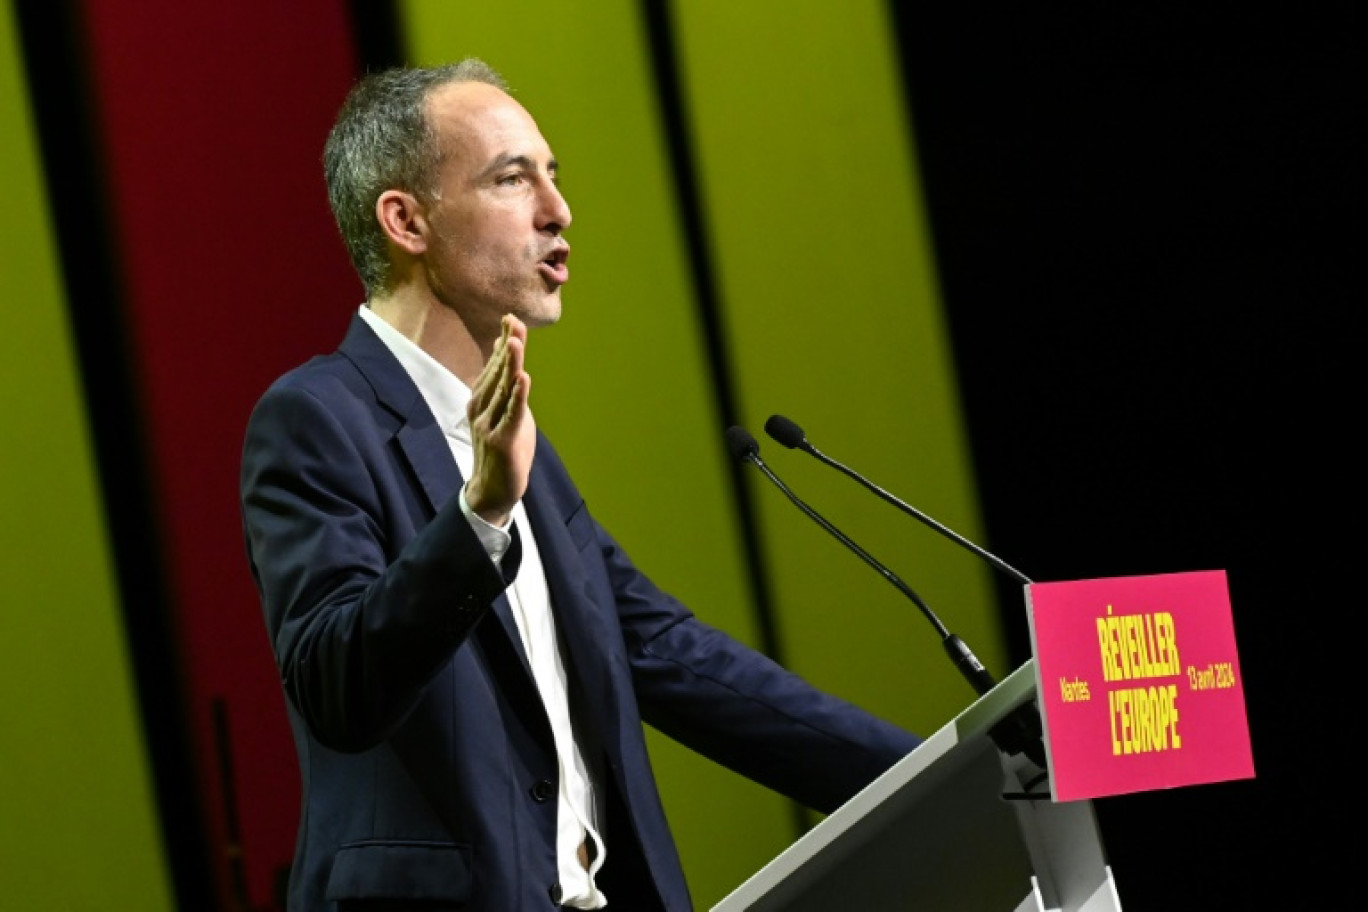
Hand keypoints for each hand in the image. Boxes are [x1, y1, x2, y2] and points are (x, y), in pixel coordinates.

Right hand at [465, 315, 534, 525]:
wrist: (491, 490)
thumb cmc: (500, 448)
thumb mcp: (503, 411)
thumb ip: (505, 384)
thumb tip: (507, 352)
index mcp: (479, 399)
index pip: (493, 366)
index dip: (503, 342)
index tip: (511, 318)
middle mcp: (480, 408)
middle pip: (497, 372)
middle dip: (507, 346)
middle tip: (514, 321)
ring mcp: (489, 424)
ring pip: (502, 389)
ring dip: (510, 364)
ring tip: (516, 342)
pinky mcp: (502, 440)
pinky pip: (511, 415)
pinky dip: (518, 396)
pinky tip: (524, 379)